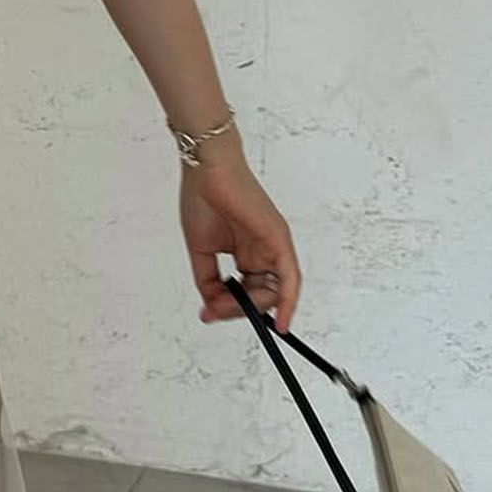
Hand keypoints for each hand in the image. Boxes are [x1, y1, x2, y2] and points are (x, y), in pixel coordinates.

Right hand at [178, 136, 301, 332]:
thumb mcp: (201, 251)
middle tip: (215, 307)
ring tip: (224, 300)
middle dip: (238, 309)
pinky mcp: (279, 239)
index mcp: (249, 253)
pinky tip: (280, 322)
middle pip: (262, 296)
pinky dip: (288, 302)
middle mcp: (265, 252)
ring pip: (274, 292)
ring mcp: (274, 245)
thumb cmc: (203, 199)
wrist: (206, 169)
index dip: (232, 308)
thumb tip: (211, 308)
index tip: (210, 312)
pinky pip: (290, 278)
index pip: (249, 292)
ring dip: (250, 305)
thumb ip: (208, 281)